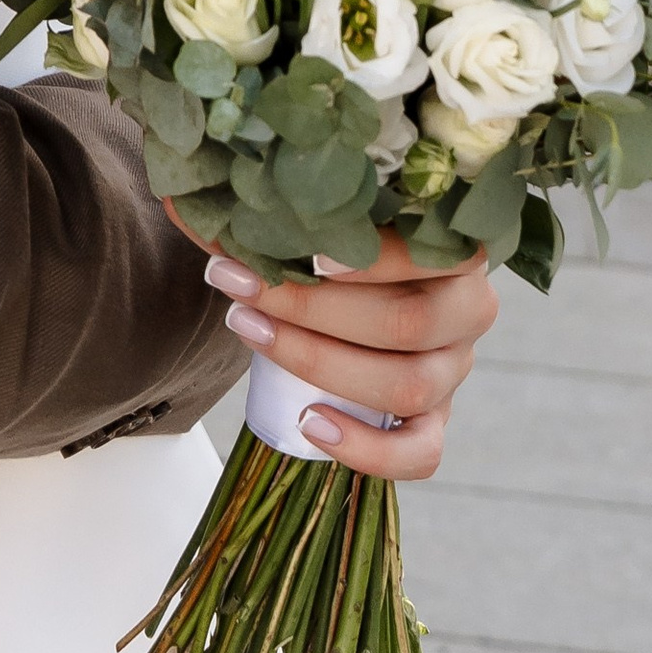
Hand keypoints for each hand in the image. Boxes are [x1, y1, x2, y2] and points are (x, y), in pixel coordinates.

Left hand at [168, 212, 498, 482]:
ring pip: (408, 385)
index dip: (370, 260)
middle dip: (311, 308)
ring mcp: (455, 372)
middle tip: (238, 286)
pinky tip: (310, 424)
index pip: (429, 253)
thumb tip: (183, 198)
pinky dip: (367, 448)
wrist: (355, 300)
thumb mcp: (316, 226)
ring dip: (319, 362)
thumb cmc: (336, 251)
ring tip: (250, 333)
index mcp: (455, 249)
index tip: (304, 254)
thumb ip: (266, 214)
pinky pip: (420, 454)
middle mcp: (468, 310)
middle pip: (406, 323)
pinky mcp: (436, 422)